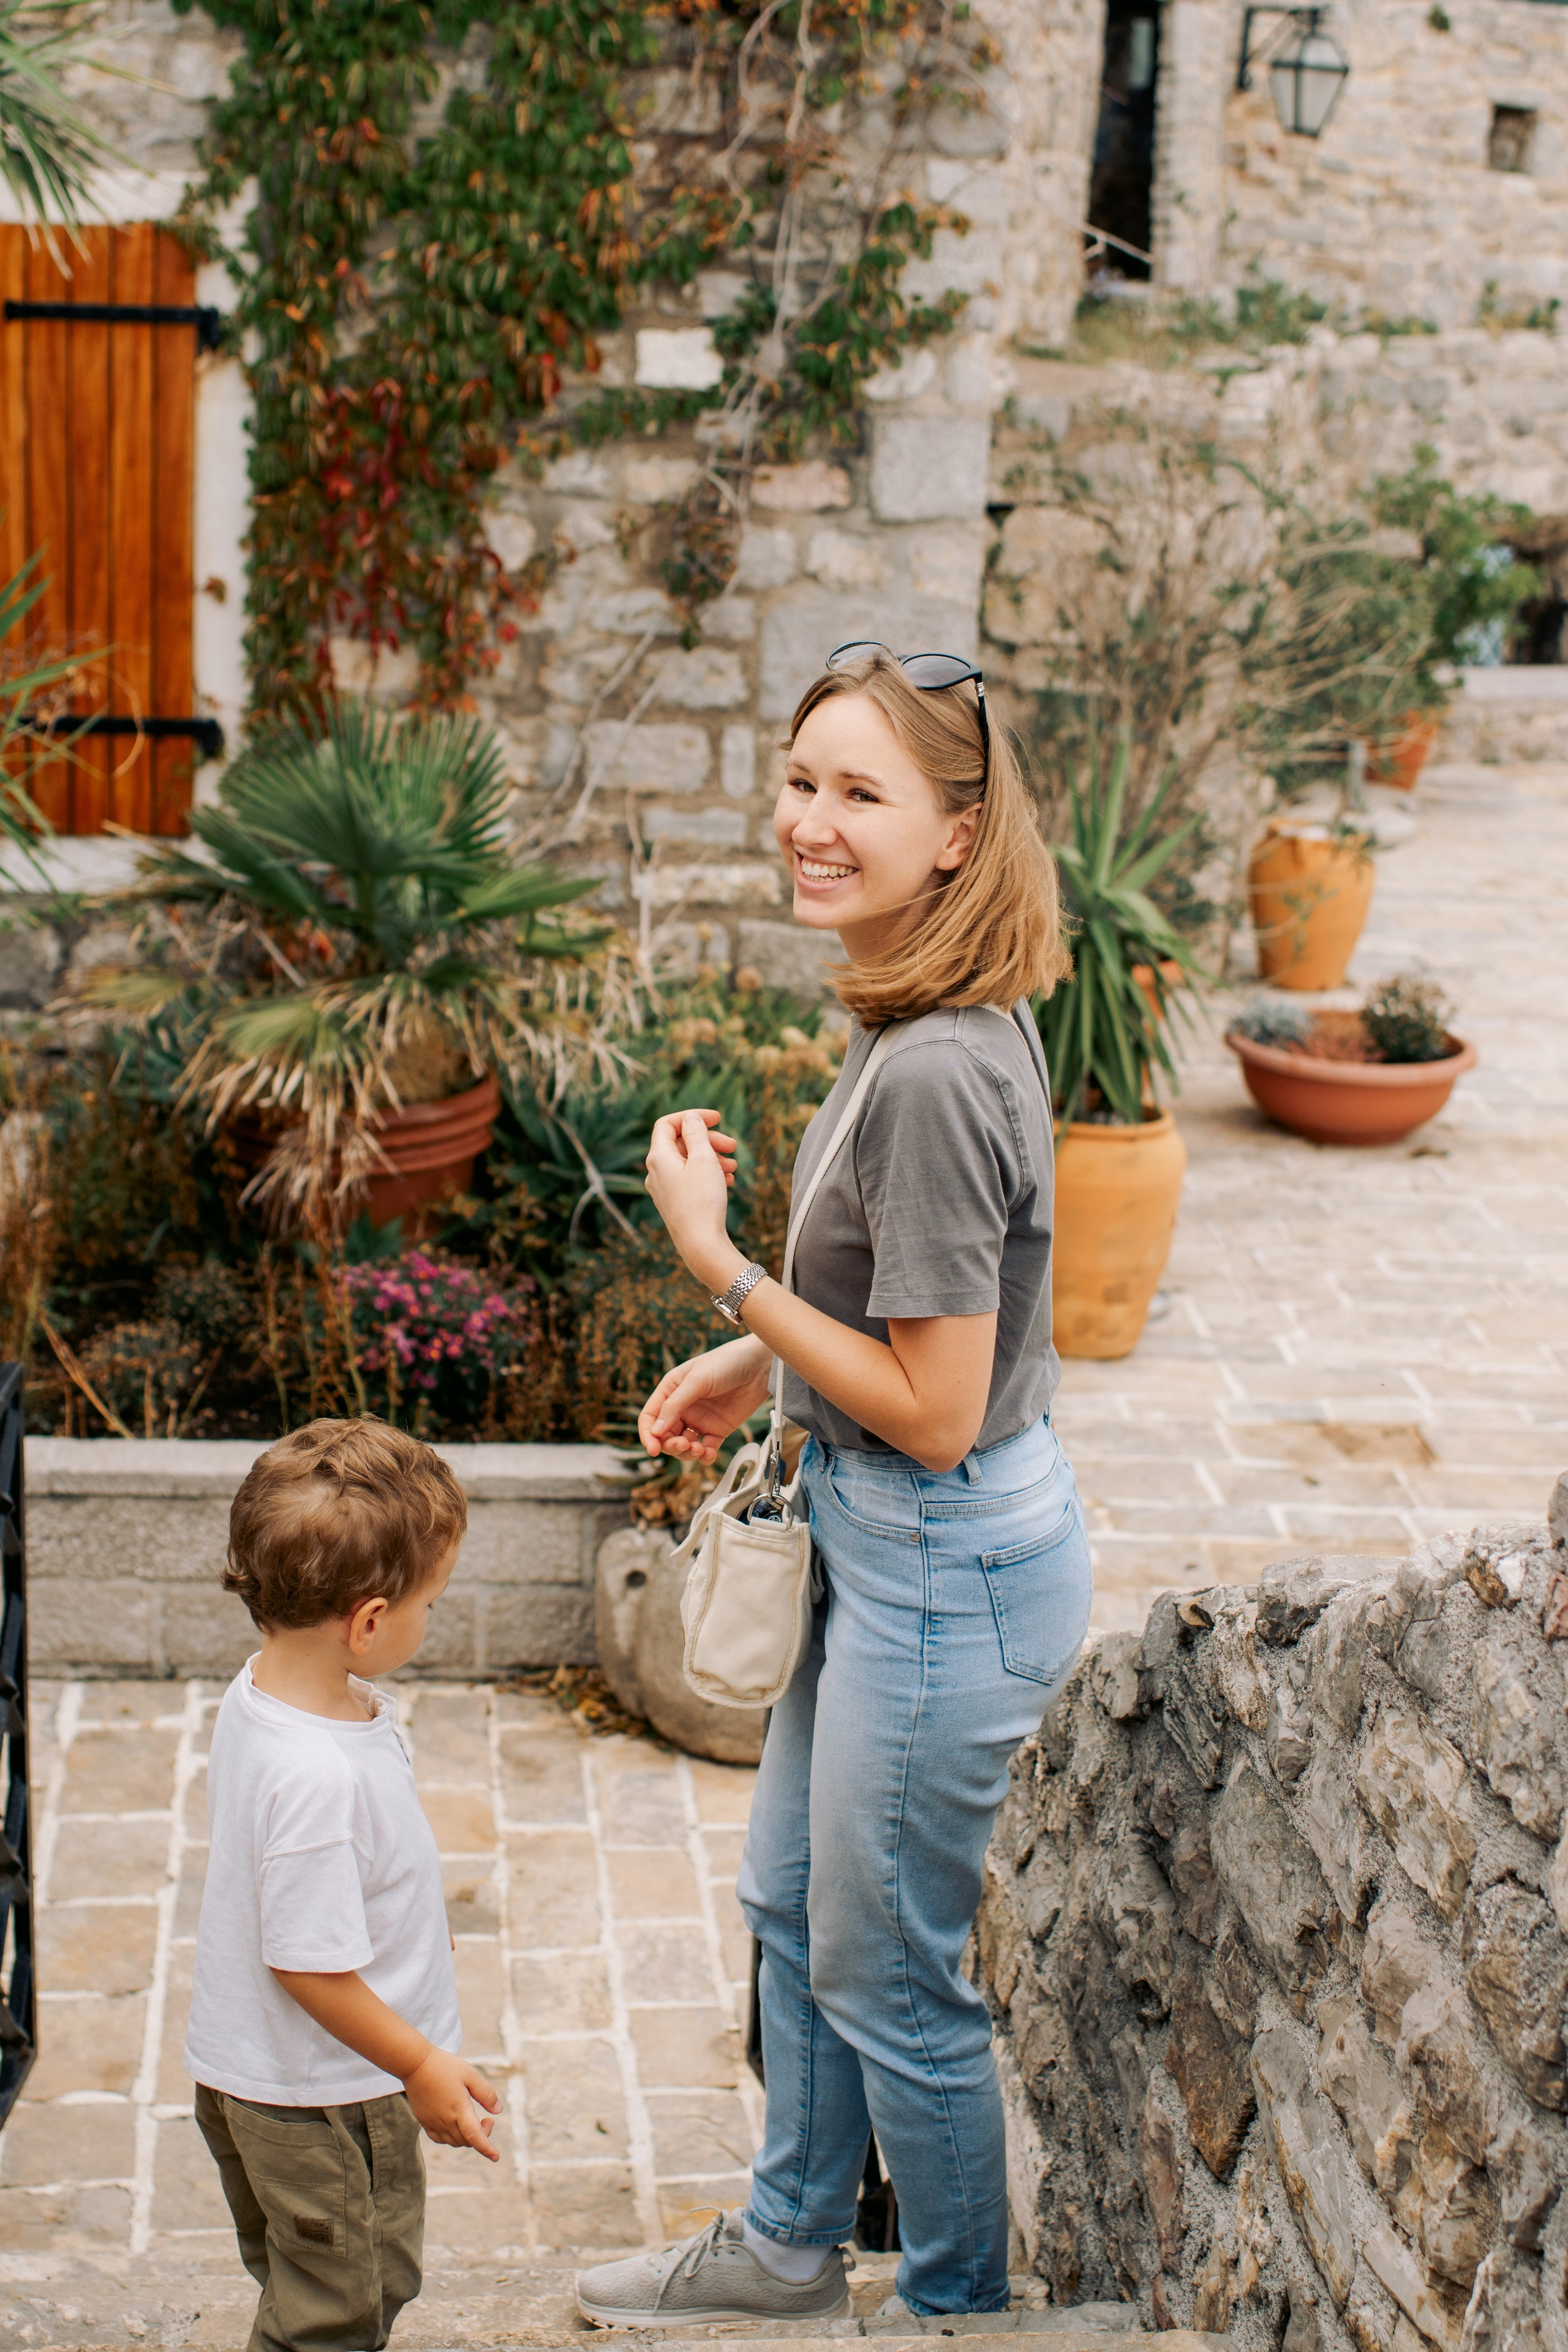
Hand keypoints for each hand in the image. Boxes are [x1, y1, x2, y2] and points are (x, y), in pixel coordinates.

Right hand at [403, 2047, 501, 2159]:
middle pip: (466, 2141)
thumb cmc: (445, 2066)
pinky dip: (451, 2138)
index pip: (475, 2137)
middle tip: (487, 2120)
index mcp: (459, 2110)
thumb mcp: (471, 2075)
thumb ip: (486, 2094)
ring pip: (453, 2142)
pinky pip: (439, 2139)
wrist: (416, 2064)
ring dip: (467, 2138)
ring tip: (473, 2121)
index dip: (487, 2149)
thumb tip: (497, 2111)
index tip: (496, 2157)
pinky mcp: (424, 2121)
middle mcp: (445, 2121)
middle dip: (481, 2135)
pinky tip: (455, 2126)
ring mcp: (433, 2122)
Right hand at [639, 1336, 772, 1464]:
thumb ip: (675, 1405)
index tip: (654, 1450)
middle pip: (665, 1435)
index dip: (648, 1435)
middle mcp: (682, 1407)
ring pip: (684, 1445)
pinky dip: (705, 1456)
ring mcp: (700, 1419)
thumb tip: (655, 1431)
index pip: (650, 1417)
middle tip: (684, 1445)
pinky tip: (709, 1454)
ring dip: (687, 1453)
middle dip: (671, 1445)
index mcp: (671, 1390)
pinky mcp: (718, 1429)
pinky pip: (706, 1448)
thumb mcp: (697, 1380)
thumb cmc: (726, 1362)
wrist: (760, 1365)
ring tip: (699, 1449)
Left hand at [644, 1109, 740, 1288]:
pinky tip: (727, 1181)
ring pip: (687, 1162)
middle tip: (733, 1146)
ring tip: (733, 1167)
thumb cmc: (702, 1201)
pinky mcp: (674, 1202)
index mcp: (658, 1157)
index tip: (718, 1118)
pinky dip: (707, 1174)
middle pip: (680, 1143)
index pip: (668, 1124)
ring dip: (711, 1158)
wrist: (701, 1244)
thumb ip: (696, 1133)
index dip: (692, 1116)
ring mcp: (663, 1188)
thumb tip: (690, 1118)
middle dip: (708, 1140)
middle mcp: (655, 1172)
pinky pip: (689, 1179)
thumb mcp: (703, 1159)